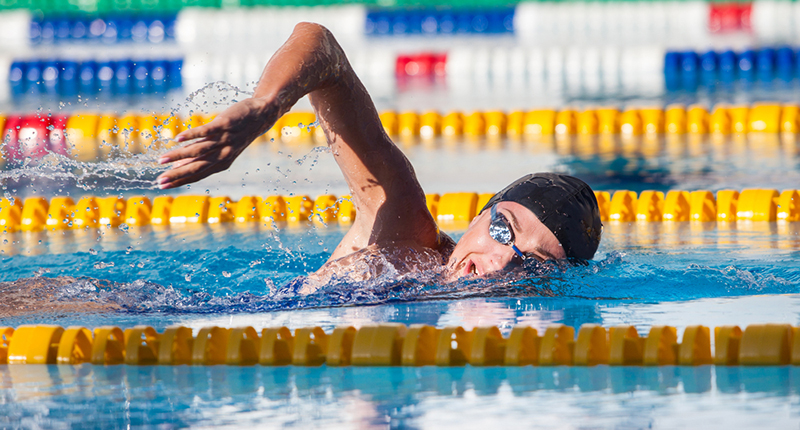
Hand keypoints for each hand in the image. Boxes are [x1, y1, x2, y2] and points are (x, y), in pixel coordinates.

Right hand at [156, 98, 278, 188]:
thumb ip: (201, 157)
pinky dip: (191, 135)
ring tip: (162, 160)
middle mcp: (223, 154)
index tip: (162, 186)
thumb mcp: (221, 149)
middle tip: (159, 181)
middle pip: (196, 167)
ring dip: (178, 156)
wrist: (260, 116)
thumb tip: (177, 166)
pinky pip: (206, 131)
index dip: (180, 181)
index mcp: (222, 163)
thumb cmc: (237, 133)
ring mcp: (224, 140)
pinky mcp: (224, 125)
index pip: (197, 175)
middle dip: (177, 175)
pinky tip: (178, 138)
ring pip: (198, 151)